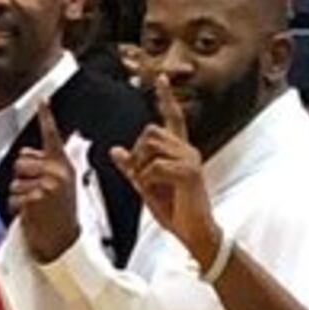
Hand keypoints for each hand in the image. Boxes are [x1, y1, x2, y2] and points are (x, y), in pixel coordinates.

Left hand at [10, 105, 82, 262]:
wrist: (63, 240)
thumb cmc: (60, 212)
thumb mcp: (62, 184)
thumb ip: (48, 166)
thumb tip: (29, 153)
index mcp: (63, 165)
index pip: (53, 137)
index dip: (47, 117)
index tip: (42, 100)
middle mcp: (58, 172)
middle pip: (20, 161)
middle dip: (22, 177)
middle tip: (36, 193)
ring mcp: (47, 185)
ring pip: (14, 181)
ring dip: (18, 195)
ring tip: (35, 205)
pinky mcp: (36, 198)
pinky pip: (13, 197)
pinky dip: (17, 208)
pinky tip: (31, 214)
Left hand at [112, 79, 221, 269]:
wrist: (194, 232)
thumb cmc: (174, 209)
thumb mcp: (146, 185)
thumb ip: (131, 167)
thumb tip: (114, 149)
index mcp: (179, 150)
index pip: (173, 117)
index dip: (166, 97)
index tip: (160, 77)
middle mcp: (187, 149)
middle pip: (149, 131)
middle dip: (137, 153)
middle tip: (141, 177)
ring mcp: (190, 159)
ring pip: (150, 146)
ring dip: (141, 166)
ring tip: (151, 185)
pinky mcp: (190, 172)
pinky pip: (155, 167)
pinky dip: (148, 180)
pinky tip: (157, 191)